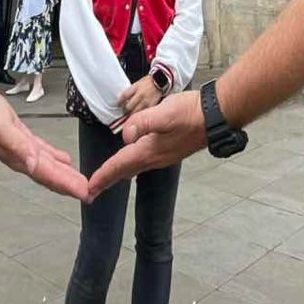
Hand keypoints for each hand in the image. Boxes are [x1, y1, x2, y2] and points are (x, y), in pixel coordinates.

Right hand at [0, 89, 88, 199]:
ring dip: (65, 174)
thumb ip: (18, 147)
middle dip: (69, 185)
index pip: (49, 176)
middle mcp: (23, 158)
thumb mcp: (3, 130)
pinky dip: (55, 157)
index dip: (66, 185)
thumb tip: (32, 165)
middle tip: (88, 193)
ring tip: (79, 182)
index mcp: (21, 159)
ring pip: (49, 166)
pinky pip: (43, 152)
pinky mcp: (23, 138)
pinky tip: (64, 160)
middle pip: (51, 175)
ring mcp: (23, 149)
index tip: (84, 193)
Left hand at [89, 90, 205, 199]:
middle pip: (125, 170)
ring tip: (107, 178)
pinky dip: (131, 165)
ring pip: (134, 167)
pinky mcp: (169, 149)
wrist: (215, 115)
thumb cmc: (191, 112)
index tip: (88, 190)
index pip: (120, 165)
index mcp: (149, 150)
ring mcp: (163, 155)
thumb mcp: (166, 113)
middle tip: (92, 191)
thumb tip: (125, 135)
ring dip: (119, 173)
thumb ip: (144, 122)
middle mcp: (154, 157)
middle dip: (107, 179)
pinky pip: (143, 162)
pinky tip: (133, 162)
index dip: (103, 176)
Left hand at [118, 74, 161, 113]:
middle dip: (126, 110)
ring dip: (132, 114)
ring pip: (135, 112)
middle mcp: (140, 94)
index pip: (124, 96)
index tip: (118, 104)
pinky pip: (143, 113)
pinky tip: (140, 114)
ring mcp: (146, 101)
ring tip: (132, 114)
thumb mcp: (138, 83)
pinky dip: (140, 115)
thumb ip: (131, 91)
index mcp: (136, 87)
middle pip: (129, 106)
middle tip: (125, 110)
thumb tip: (123, 99)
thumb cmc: (148, 82)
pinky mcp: (151, 106)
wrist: (160, 81)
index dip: (119, 101)